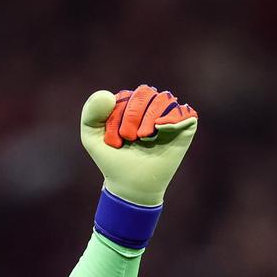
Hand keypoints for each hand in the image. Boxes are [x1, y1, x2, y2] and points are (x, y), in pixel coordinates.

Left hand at [79, 84, 197, 206]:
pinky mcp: (186, 126)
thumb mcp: (91, 137)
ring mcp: (170, 114)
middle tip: (129, 138)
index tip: (113, 141)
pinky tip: (160, 131)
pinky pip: (184, 112)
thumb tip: (108, 95)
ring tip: (143, 138)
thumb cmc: (113, 160)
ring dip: (149, 118)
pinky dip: (170, 119)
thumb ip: (90, 113)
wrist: (131, 184)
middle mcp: (152, 104)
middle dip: (133, 115)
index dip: (117, 117)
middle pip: (145, 93)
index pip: (126, 96)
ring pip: (164, 98)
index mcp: (131, 103)